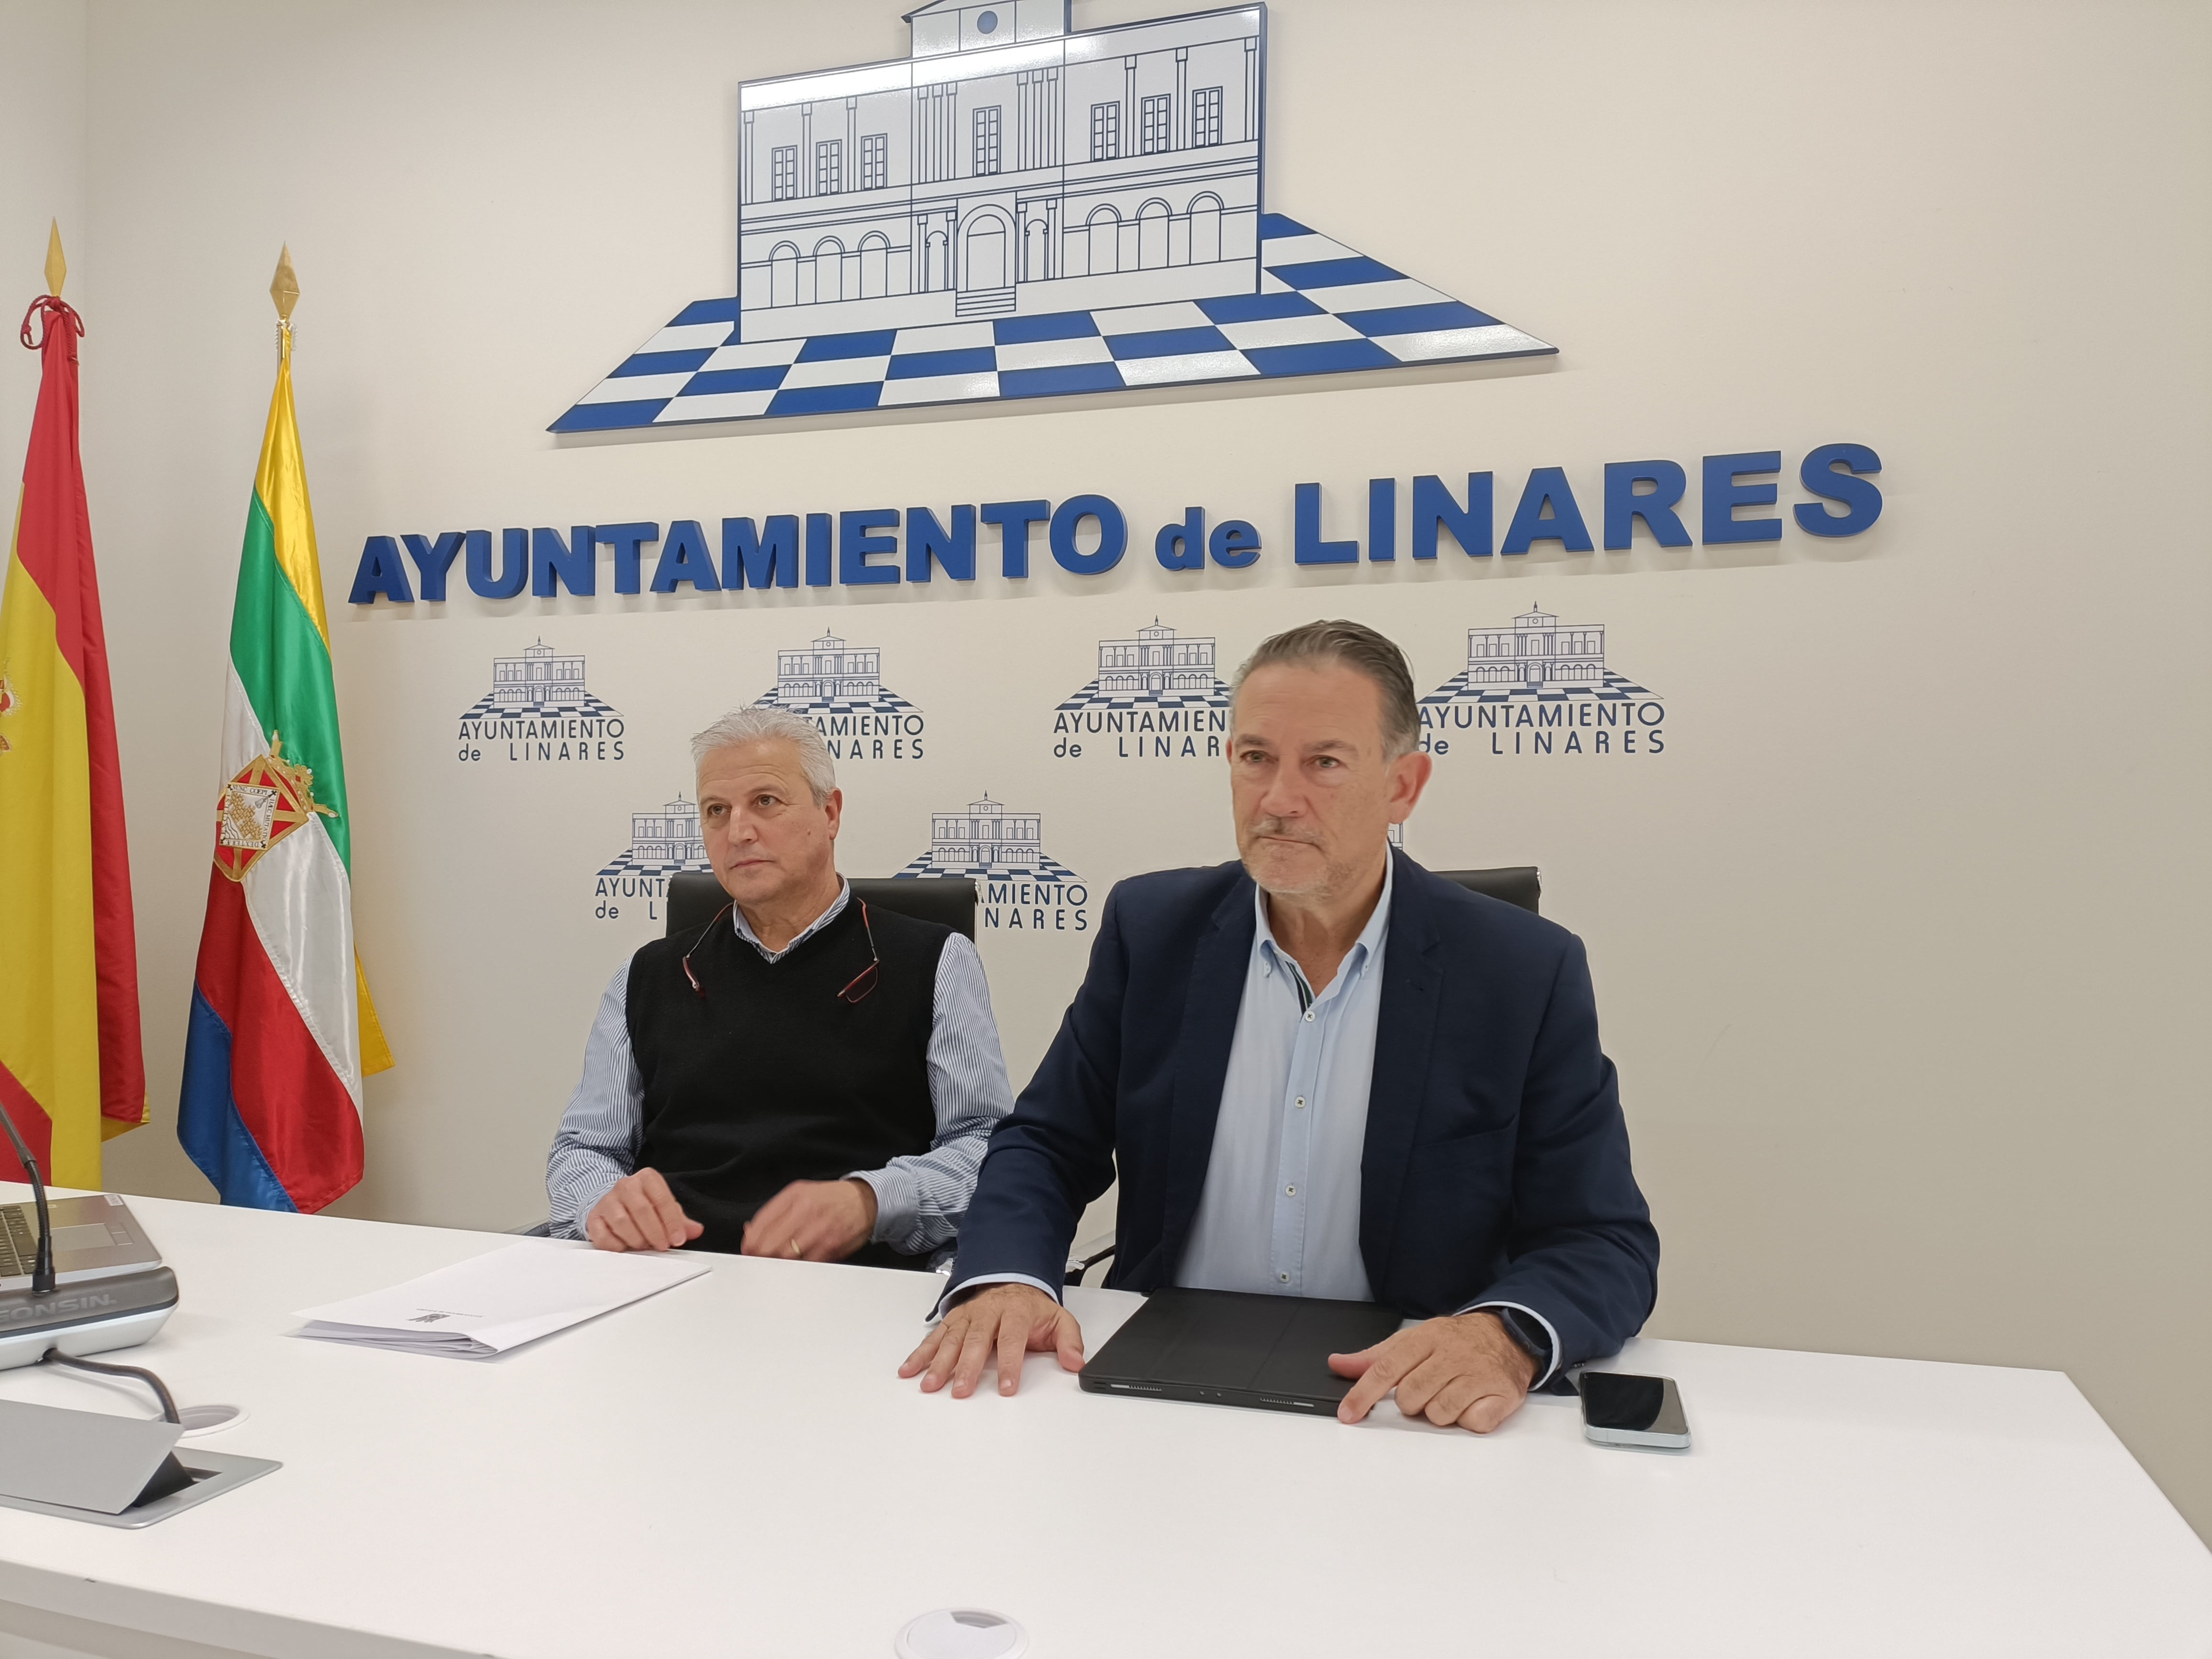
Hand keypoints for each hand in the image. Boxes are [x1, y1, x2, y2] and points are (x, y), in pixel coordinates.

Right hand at [584, 1168, 703, 1252]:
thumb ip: (680, 1220)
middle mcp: (625, 1186)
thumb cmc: (643, 1205)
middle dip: (655, 1233)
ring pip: (622, 1222)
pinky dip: (616, 1246)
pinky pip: (603, 1236)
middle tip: (662, 1246)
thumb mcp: (664, 1207)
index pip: (662, 1199)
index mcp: (647, 1179)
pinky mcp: (594, 1218)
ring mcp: (607, 1201)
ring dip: (636, 1239)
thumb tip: (696, 1230)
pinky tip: (626, 1248)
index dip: (672, 1222)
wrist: (613, 1201)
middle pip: (642, 1210)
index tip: (677, 1239)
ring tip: (644, 1246)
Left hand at [740, 1177, 877, 1262]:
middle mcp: (806, 1209)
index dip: (750, 1243)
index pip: (761, 1224)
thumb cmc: (829, 1200)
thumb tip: (749, 1232)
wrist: (865, 1201)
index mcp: (794, 1195)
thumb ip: (774, 1213)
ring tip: (777, 1265)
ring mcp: (820, 1228)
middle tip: (759, 1262)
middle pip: (770, 1244)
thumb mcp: (799, 1195)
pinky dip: (798, 1268)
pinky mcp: (832, 1245)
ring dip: (778, 1264)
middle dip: (761, 1256)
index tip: (748, 1251)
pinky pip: (806, 1264)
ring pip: (786, 1257)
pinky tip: (796, 1265)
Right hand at [899, 1282, 1084, 1397]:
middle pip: (977, 1340)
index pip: (1012, 1339)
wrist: (1013, 1281)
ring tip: (929, 1385)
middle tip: (961, 1391)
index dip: (1009, 1364)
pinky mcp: (953, 1320)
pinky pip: (935, 1337)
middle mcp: (989, 1312)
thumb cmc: (1033, 1310)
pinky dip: (920, 1353)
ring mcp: (968, 1316)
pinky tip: (909, 1370)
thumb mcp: (1058, 1320)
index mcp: (1016, 1312)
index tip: (1006, 1388)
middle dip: (968, 1367)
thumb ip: (1069, 1341)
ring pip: (952, 1339)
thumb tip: (1076, 1363)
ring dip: (939, 1362)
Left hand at [1329, 1310, 1536, 1431]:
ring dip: (1441, 1412)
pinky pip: (1473, 1423)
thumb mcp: (1414, 1340)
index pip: (1386, 1369)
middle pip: (1411, 1398)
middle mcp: (1452, 1354)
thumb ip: (1375, 1357)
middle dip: (1412, 1402)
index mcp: (1426, 1338)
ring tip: (1451, 1393)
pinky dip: (1470, 1418)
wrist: (1510, 1335)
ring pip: (1439, 1414)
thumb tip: (1338, 1363)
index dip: (1363, 1394)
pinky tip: (1474, 1402)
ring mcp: (1478, 1374)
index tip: (1347, 1414)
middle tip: (1427, 1389)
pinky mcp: (1502, 1394)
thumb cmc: (1455, 1342)